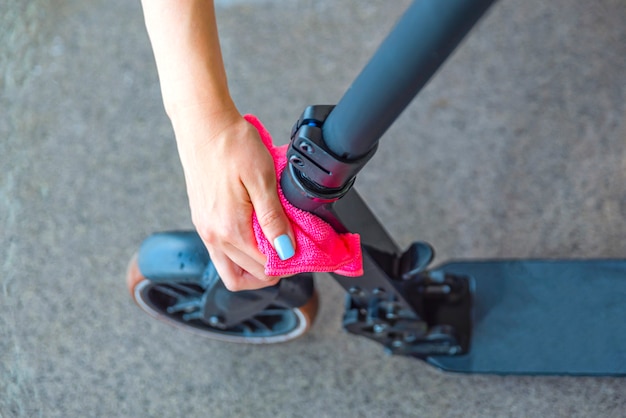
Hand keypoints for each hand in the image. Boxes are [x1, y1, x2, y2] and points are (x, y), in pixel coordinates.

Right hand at [174, 109, 294, 290]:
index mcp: (230, 229)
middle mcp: (213, 236)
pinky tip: (256, 235)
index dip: (287, 264)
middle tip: (292, 253)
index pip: (263, 268)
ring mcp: (204, 229)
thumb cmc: (233, 145)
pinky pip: (221, 253)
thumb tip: (285, 251)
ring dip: (253, 269)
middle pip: (246, 276)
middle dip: (272, 271)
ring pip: (230, 270)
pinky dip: (240, 254)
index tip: (302, 252)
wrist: (203, 124)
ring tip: (274, 250)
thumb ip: (273, 219)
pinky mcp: (201, 220)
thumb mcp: (262, 179)